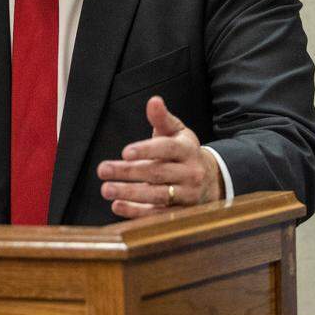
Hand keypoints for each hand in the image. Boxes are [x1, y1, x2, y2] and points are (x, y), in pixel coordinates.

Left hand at [96, 96, 223, 218]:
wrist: (211, 179)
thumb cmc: (184, 152)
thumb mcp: (176, 133)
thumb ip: (162, 119)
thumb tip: (153, 100)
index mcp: (187, 150)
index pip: (167, 149)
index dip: (146, 150)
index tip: (124, 152)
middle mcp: (191, 173)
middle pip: (157, 173)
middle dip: (128, 172)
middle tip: (103, 170)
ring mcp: (187, 195)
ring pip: (158, 196)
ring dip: (130, 194)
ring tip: (106, 189)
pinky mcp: (182, 212)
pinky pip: (158, 214)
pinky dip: (137, 212)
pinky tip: (117, 206)